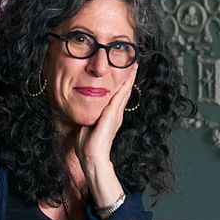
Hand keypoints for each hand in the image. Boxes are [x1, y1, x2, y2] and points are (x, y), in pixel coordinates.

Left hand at [73, 69, 135, 206]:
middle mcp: (116, 114)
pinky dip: (124, 85)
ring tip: (134, 65)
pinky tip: (127, 75)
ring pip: (124, 91)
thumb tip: (86, 109)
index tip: (124, 71)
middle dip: (129, 77)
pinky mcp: (112, 115)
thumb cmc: (87, 145)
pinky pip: (119, 96)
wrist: (91, 156)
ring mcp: (116, 114)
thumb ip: (90, 115)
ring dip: (129, 78)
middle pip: (124, 91)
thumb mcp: (88, 125)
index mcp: (110, 116)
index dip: (122, 83)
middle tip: (134, 63)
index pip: (117, 96)